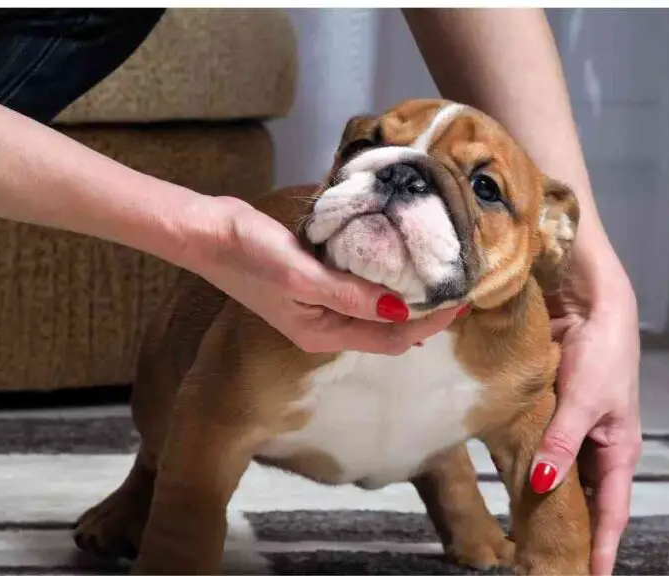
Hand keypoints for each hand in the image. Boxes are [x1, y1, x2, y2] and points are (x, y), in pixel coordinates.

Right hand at [186, 196, 460, 354]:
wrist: (206, 233)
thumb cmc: (249, 256)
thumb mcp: (302, 276)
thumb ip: (350, 295)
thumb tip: (401, 309)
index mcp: (323, 333)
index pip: (392, 338)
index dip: (430, 323)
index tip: (462, 299)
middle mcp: (325, 325)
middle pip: (389, 327)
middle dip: (426, 311)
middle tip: (460, 283)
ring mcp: (319, 303)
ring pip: (376, 306)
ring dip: (408, 293)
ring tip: (439, 271)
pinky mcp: (313, 279)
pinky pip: (360, 285)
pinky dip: (384, 275)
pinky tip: (400, 256)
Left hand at [529, 259, 641, 575]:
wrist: (590, 303)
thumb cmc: (603, 351)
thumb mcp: (584, 401)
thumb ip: (562, 442)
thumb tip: (541, 483)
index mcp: (619, 450)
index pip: (612, 512)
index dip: (602, 546)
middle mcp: (598, 445)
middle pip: (585, 499)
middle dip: (570, 529)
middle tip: (546, 557)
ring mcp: (575, 430)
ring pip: (560, 475)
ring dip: (544, 498)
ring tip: (524, 532)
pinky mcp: (553, 412)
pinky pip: (542, 447)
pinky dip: (528, 463)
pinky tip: (508, 479)